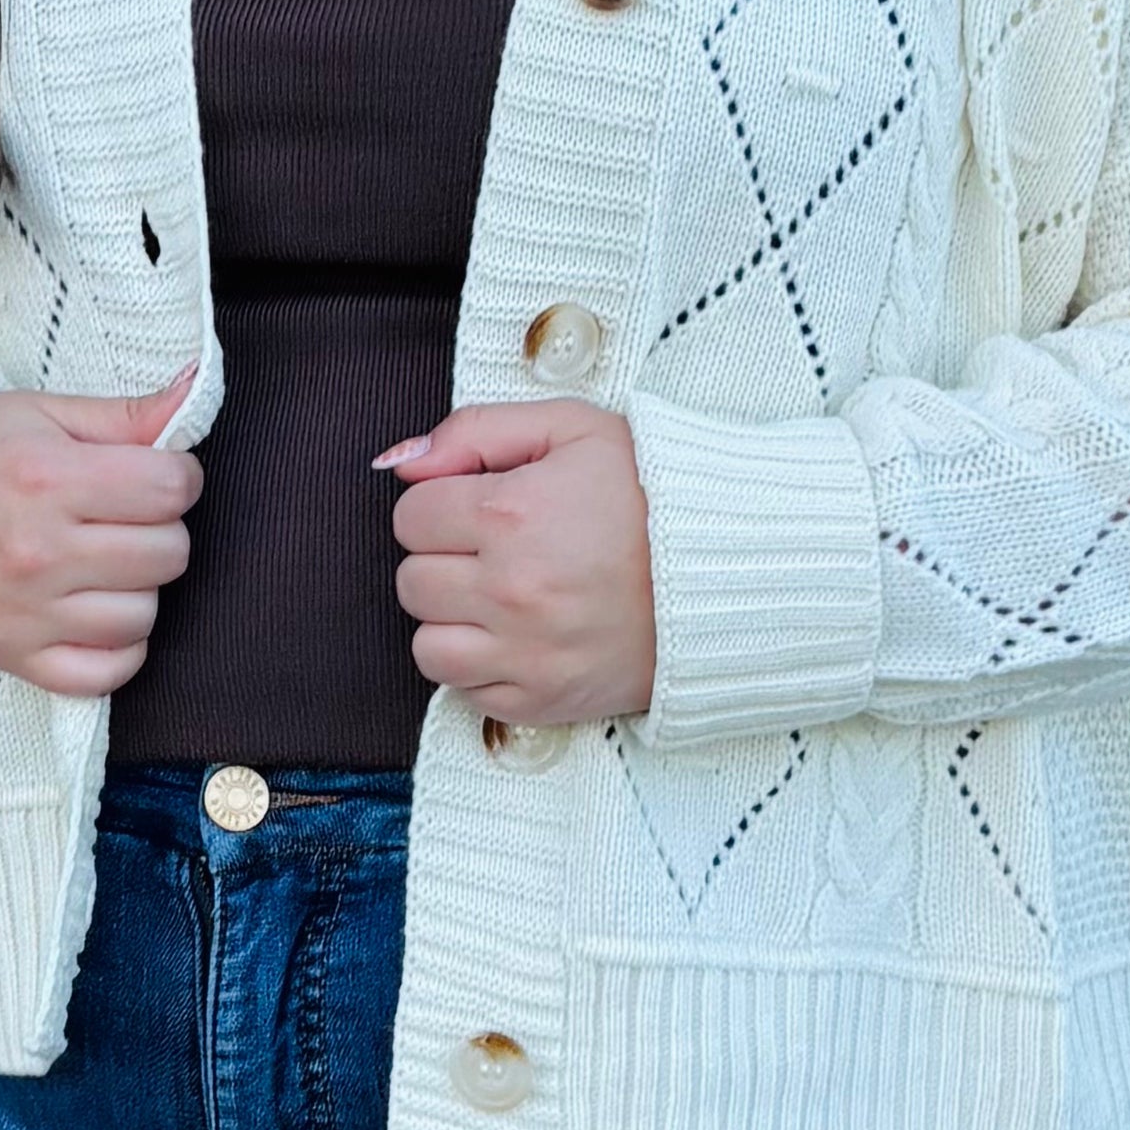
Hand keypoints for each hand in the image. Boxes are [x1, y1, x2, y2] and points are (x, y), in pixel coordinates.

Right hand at [0, 379, 201, 695]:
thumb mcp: (41, 412)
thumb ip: (125, 414)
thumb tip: (194, 390)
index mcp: (44, 478)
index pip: (170, 489)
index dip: (178, 477)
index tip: (155, 474)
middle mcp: (34, 550)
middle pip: (168, 553)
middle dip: (160, 528)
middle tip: (122, 515)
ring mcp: (23, 612)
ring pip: (144, 615)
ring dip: (138, 587)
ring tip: (104, 561)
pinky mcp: (13, 656)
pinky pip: (107, 673)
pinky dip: (118, 648)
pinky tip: (98, 611)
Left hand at [381, 401, 655, 727]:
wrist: (728, 570)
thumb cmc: (650, 492)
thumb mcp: (571, 429)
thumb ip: (476, 431)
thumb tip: (401, 462)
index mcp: (511, 516)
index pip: (411, 516)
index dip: (442, 505)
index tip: (483, 506)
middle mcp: (511, 590)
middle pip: (413, 580)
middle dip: (445, 559)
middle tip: (498, 550)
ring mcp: (525, 654)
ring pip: (426, 644)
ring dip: (452, 620)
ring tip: (500, 598)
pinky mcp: (542, 700)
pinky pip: (463, 691)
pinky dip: (480, 666)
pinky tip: (520, 636)